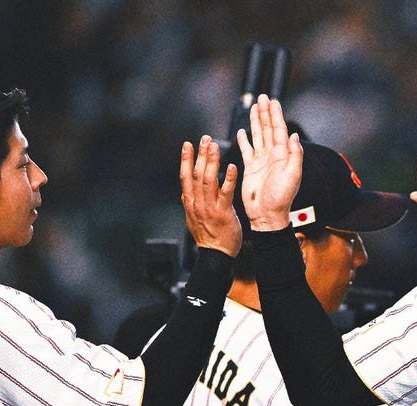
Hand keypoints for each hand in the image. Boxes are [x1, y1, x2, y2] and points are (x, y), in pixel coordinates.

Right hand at [179, 135, 240, 256]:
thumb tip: (185, 193)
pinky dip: (227, 179)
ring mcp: (209, 208)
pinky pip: (225, 193)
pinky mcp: (223, 213)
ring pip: (207, 180)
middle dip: (200, 155)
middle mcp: (197, 203)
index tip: (187, 145)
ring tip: (214, 146)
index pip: (185, 177)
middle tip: (205, 139)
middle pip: (196, 174)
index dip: (185, 160)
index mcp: (190, 203)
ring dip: (211, 161)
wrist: (216, 256)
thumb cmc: (209, 238)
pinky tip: (231, 167)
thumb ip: (190, 204)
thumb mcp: (194, 219)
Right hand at [236, 94, 302, 231]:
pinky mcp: (250, 168)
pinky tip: (242, 131)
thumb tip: (293, 136)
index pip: (279, 130)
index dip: (276, 115)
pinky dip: (244, 140)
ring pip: (258, 135)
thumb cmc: (281, 198)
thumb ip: (294, 155)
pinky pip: (247, 150)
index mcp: (282, 155)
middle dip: (266, 112)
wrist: (267, 214)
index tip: (273, 101)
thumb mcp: (292, 175)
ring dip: (256, 121)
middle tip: (262, 97)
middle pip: (268, 128)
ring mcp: (261, 161)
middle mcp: (272, 155)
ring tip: (254, 107)